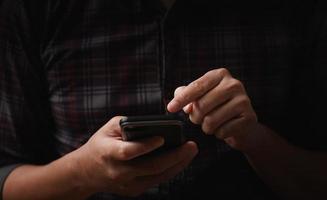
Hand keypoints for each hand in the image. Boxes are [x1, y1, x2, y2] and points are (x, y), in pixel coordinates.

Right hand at [74, 116, 197, 196]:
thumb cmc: (100, 145)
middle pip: (150, 167)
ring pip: (157, 176)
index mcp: (109, 153)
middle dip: (174, 156)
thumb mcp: (108, 128)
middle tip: (191, 145)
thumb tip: (151, 123)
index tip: (162, 138)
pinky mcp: (134, 190)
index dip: (145, 146)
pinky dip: (170, 170)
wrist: (86, 172)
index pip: (129, 152)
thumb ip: (127, 123)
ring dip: (177, 164)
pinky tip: (180, 160)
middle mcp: (119, 172)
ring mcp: (127, 184)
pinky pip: (156, 180)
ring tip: (190, 152)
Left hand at [167, 68, 257, 150]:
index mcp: (220, 75)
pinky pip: (222, 131)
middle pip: (202, 105)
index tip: (170, 109)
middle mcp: (233, 84)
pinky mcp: (249, 117)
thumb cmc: (217, 107)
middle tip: (199, 119)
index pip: (196, 87)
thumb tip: (180, 101)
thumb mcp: (200, 96)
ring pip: (210, 120)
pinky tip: (224, 129)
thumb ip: (186, 94)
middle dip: (195, 117)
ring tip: (211, 124)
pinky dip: (218, 134)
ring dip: (206, 128)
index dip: (181, 99)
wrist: (243, 124)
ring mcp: (244, 100)